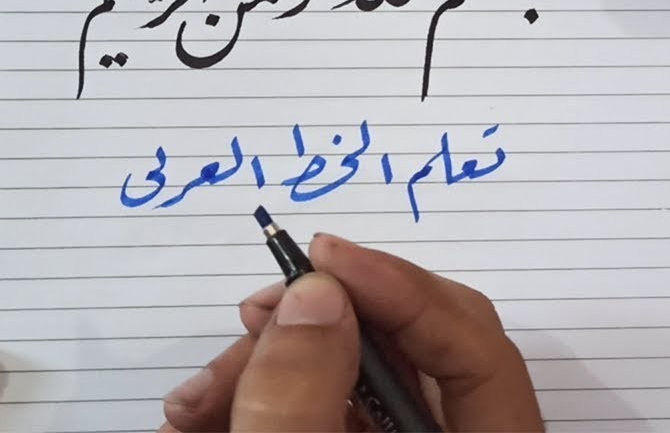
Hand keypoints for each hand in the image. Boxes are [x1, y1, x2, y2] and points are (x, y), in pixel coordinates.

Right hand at [159, 233, 543, 431]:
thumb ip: (301, 402)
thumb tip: (316, 296)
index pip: (475, 346)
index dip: (401, 287)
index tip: (324, 256)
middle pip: (403, 351)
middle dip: (311, 327)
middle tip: (250, 317)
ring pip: (348, 379)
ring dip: (266, 371)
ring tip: (193, 399)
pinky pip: (323, 411)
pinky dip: (265, 402)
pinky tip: (204, 414)